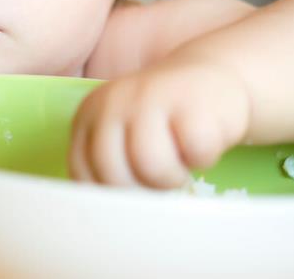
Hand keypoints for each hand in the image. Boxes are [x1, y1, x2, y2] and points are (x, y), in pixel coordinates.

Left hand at [68, 58, 249, 188]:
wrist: (211, 77)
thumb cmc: (165, 118)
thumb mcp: (124, 134)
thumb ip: (107, 164)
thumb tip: (108, 217)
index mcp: (90, 113)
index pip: (83, 173)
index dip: (109, 194)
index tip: (132, 188)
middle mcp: (115, 101)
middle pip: (112, 173)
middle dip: (140, 189)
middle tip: (159, 176)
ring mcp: (153, 98)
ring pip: (151, 166)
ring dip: (171, 177)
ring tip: (180, 161)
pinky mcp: (194, 104)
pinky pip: (194, 155)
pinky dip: (203, 158)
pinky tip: (202, 139)